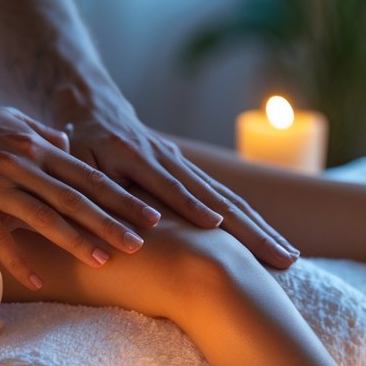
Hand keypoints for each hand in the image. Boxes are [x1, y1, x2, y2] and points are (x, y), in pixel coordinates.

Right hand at [0, 104, 160, 289]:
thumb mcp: (8, 121)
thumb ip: (41, 134)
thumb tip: (69, 143)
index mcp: (35, 147)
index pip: (87, 175)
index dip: (120, 196)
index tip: (150, 214)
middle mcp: (21, 165)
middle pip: (74, 197)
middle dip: (110, 221)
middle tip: (142, 243)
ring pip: (44, 216)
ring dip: (76, 240)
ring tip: (105, 261)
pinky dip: (20, 259)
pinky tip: (39, 281)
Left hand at [61, 98, 299, 268]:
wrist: (98, 109)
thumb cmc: (80, 144)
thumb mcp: (78, 162)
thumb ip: (97, 187)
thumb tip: (123, 216)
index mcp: (139, 158)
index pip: (170, 186)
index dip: (191, 206)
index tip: (216, 226)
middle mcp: (171, 161)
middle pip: (218, 197)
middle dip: (250, 228)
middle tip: (281, 257)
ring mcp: (186, 166)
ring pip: (230, 199)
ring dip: (260, 229)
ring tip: (288, 257)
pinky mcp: (192, 173)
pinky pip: (227, 199)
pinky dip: (250, 221)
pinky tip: (270, 240)